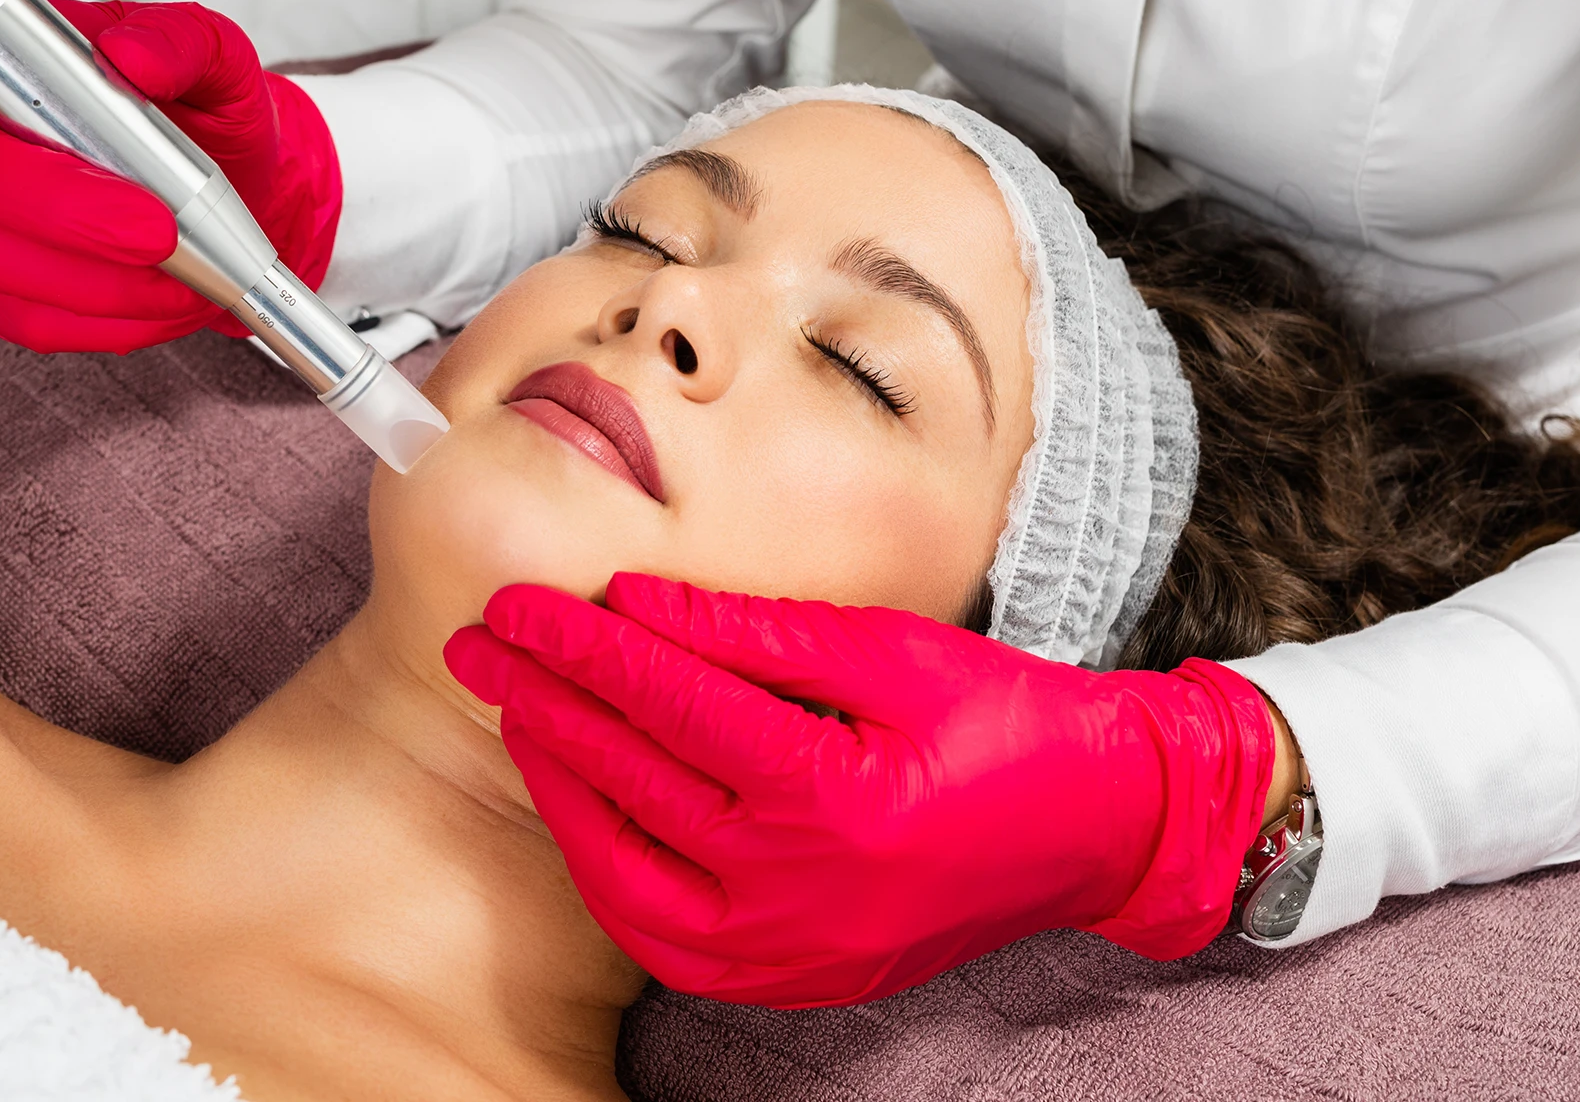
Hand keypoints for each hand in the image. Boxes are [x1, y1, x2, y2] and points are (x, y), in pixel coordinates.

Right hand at [0, 0, 341, 351]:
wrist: (249, 191)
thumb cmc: (210, 115)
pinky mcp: (12, 294)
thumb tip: (132, 57)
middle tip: (156, 226)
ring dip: (98, 275)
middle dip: (61, 208)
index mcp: (8, 63)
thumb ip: (178, 40)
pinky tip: (162, 298)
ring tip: (184, 266)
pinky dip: (109, 319)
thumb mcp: (217, 56)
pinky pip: (34, 320)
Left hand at [444, 573, 1280, 1007]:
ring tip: (518, 712)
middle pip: (634, 779)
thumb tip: (639, 602)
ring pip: (627, 872)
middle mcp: (800, 891)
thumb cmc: (1007, 719)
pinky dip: (610, 866)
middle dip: (547, 701)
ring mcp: (792, 952)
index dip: (586, 646)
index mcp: (832, 799)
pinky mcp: (794, 978)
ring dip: (562, 786)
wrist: (1099, 825)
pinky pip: (663, 934)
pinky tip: (580, 802)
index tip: (521, 601)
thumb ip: (762, 634)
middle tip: (480, 643)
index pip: (671, 705)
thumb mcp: (894, 649)